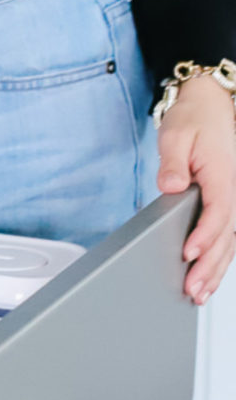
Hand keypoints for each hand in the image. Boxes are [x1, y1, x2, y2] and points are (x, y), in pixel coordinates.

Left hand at [157, 73, 235, 301]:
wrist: (209, 105)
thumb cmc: (194, 118)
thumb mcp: (176, 134)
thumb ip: (173, 162)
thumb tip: (170, 184)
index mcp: (223, 175)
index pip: (217, 211)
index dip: (204, 235)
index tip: (189, 252)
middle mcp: (232, 191)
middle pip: (225, 236)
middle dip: (209, 265)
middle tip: (193, 288)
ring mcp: (231, 198)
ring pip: (228, 242)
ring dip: (215, 269)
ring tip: (199, 294)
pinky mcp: (225, 202)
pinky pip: (226, 236)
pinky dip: (218, 259)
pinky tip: (208, 278)